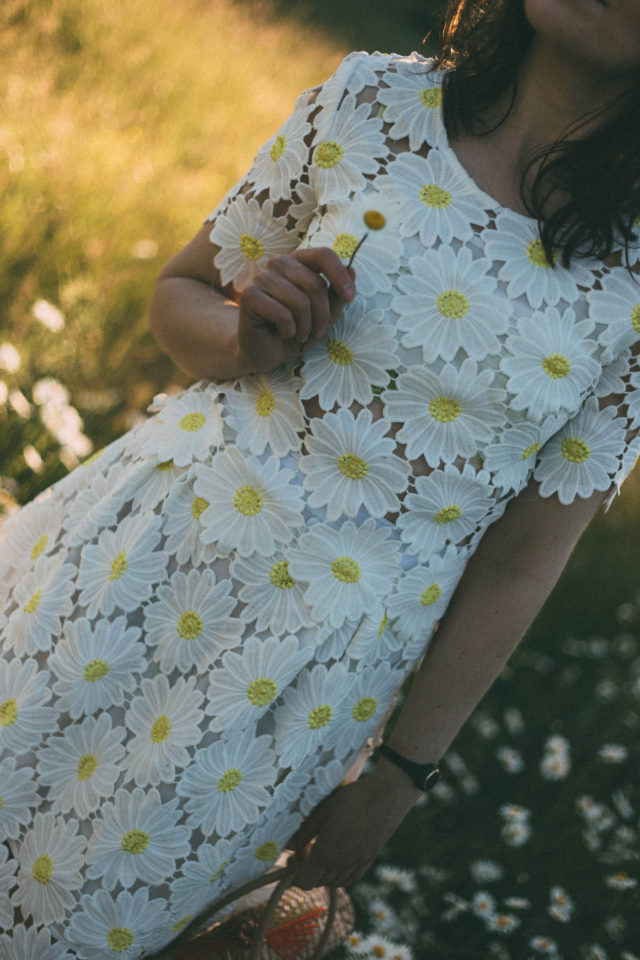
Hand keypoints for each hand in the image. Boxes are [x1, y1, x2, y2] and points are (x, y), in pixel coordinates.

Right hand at [236, 247, 355, 373]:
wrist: (266, 351)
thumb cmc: (296, 330)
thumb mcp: (324, 316)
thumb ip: (337, 296)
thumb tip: (352, 270)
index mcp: (299, 262)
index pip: (323, 255)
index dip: (339, 275)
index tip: (350, 297)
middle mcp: (279, 264)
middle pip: (315, 284)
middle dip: (322, 315)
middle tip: (317, 332)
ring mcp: (262, 277)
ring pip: (300, 301)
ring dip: (305, 326)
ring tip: (299, 334)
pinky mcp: (250, 296)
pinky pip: (282, 314)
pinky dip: (289, 331)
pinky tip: (284, 334)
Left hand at [283, 767, 418, 889]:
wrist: (385, 798)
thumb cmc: (350, 800)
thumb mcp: (321, 812)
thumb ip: (303, 833)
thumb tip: (287, 847)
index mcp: (325, 854)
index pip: (305, 882)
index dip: (294, 876)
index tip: (291, 860)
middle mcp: (341, 865)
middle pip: (318, 882)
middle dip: (307, 871)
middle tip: (304, 850)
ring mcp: (357, 864)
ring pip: (334, 882)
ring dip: (323, 873)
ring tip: (320, 852)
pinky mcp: (369, 859)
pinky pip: (351, 878)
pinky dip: (340, 875)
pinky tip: (338, 860)